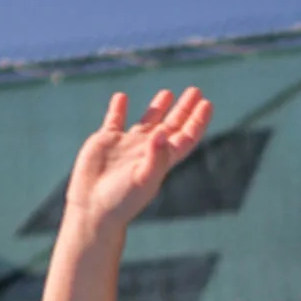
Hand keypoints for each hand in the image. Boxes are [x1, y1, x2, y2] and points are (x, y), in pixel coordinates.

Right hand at [63, 87, 213, 231]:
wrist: (93, 209)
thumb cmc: (121, 200)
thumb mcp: (143, 180)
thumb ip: (156, 157)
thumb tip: (161, 132)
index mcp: (161, 160)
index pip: (185, 137)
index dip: (197, 121)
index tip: (207, 104)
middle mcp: (147, 151)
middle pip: (171, 126)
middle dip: (184, 109)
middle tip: (195, 91)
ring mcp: (127, 146)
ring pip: (147, 122)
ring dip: (157, 108)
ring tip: (167, 93)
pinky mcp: (106, 142)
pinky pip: (114, 120)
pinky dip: (118, 109)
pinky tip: (121, 97)